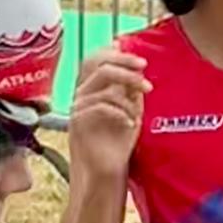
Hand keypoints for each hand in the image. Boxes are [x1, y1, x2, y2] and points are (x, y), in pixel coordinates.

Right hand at [68, 48, 150, 178]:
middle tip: (144, 71)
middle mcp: (82, 92)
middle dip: (125, 65)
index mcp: (92, 86)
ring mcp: (78, 105)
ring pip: (103, 85)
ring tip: (139, 111)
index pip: (98, 59)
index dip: (117, 54)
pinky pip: (101, 106)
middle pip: (101, 66)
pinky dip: (120, 113)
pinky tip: (130, 123)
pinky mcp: (78, 120)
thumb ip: (131, 89)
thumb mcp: (130, 109)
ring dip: (127, 95)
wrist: (106, 168)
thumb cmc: (119, 139)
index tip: (140, 62)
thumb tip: (138, 67)